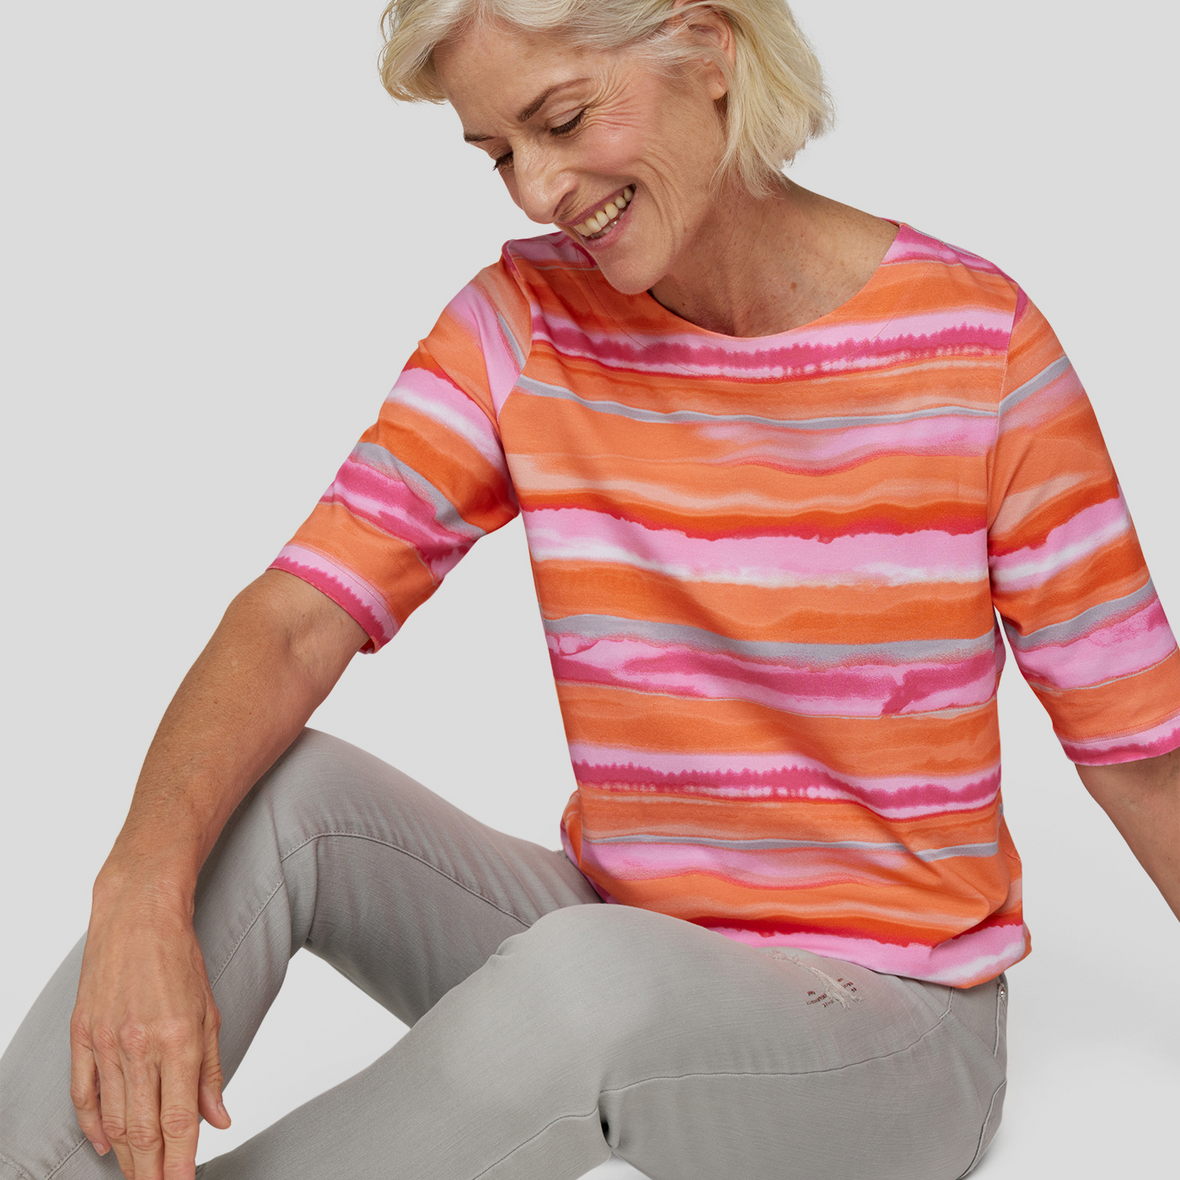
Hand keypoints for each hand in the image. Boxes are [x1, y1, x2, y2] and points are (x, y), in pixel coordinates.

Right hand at [69, 881, 230, 1179]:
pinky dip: (94, 1126)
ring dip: (127, 1156)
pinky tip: (107, 1146)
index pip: (178, 1120)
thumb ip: (212, 1071)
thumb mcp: (209, 1012)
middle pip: (143, 1129)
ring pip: (113, 1119)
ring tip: (140, 1179)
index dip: (181, 1162)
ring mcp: (105, 1043)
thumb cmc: (180, 960)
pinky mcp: (82, 1035)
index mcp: (178, 1040)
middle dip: (153, 1171)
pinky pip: (84, 1094)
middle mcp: (139, 1046)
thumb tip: (219, 1120)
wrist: (137, 916)